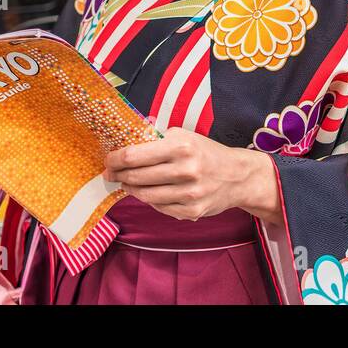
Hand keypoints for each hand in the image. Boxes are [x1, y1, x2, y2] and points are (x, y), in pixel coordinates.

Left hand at [103, 127, 282, 224]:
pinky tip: (149, 192)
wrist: (238, 176)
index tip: (109, 160)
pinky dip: (149, 199)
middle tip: (112, 173)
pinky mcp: (191, 211)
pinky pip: (158, 207)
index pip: (134, 155)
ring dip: (131, 188)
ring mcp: (189, 193)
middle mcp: (185, 170)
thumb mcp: (185, 136)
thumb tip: (127, 139)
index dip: (115, 159)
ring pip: (144, 195)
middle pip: (135, 176)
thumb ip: (157, 137)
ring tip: (127, 183)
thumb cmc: (207, 153)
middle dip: (118, 175)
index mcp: (181, 146)